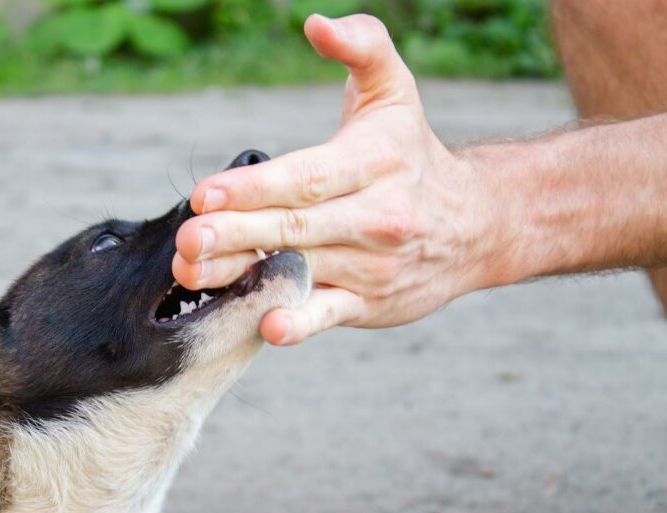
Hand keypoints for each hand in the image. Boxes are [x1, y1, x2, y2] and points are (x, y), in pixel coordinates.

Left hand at [173, 14, 491, 344]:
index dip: (255, 188)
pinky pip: (330, 314)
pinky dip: (300, 322)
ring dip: (244, 276)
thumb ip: (362, 47)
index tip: (206, 194)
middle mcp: (374, 217)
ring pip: (300, 271)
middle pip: (295, 227)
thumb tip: (315, 24)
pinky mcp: (368, 304)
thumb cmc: (414, 154)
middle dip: (236, 234)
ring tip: (195, 275)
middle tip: (188, 239)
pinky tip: (269, 327)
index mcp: (374, 163)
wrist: (479, 225)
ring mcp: (371, 266)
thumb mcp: (395, 92)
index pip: (307, 177)